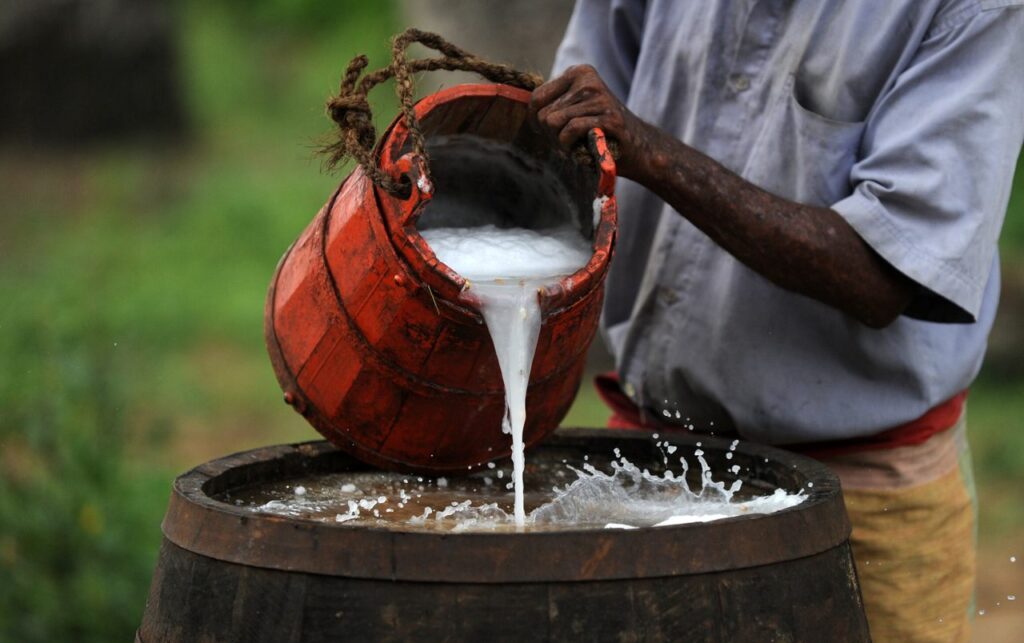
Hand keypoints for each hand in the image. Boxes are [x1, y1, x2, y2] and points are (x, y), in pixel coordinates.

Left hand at [530, 64, 652, 179]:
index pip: (535, 99)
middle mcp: (588, 80)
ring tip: (581, 142)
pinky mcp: (609, 117)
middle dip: (553, 135)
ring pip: (553, 123)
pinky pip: (570, 130)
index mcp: (578, 73)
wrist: (639, 149)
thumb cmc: (597, 133)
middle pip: (542, 114)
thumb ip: (549, 106)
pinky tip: (585, 147)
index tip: (555, 132)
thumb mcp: (573, 111)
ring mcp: (600, 97)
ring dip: (563, 143)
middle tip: (574, 140)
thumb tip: (510, 105)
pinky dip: (571, 146)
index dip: (538, 123)